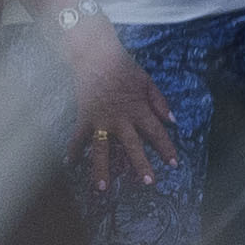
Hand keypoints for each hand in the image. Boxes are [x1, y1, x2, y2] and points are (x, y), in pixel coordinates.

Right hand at [62, 21, 178, 194]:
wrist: (96, 56)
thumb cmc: (124, 68)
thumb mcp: (148, 82)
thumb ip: (160, 102)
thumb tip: (171, 121)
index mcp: (138, 109)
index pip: (156, 132)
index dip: (166, 148)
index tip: (173, 163)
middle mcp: (120, 118)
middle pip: (132, 146)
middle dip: (140, 165)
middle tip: (147, 183)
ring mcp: (100, 120)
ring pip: (102, 149)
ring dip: (101, 169)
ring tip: (102, 188)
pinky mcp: (84, 117)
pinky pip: (78, 137)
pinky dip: (73, 150)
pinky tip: (70, 164)